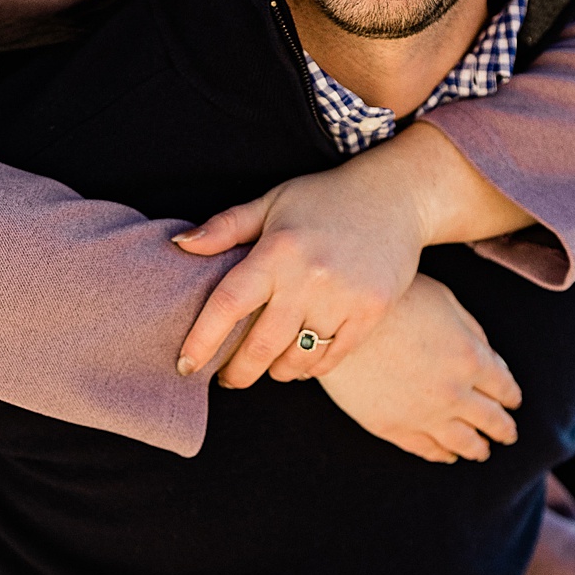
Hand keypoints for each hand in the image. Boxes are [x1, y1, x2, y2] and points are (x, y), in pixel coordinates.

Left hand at [173, 122, 531, 389]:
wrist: (396, 195)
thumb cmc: (323, 199)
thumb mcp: (271, 202)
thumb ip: (225, 227)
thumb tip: (179, 246)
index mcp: (277, 250)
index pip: (228, 305)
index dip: (202, 340)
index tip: (185, 364)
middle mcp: (309, 277)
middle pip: (260, 345)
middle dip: (237, 372)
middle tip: (227, 378)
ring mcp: (344, 297)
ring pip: (297, 359)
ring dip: (275, 371)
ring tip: (265, 367)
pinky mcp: (371, 312)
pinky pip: (332, 358)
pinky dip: (310, 367)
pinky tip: (299, 363)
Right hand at [317, 273, 520, 463]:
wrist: (338, 322)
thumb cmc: (392, 301)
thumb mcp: (443, 300)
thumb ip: (471, 330)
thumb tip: (487, 354)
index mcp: (471, 358)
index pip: (505, 387)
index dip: (512, 396)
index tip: (513, 402)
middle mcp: (454, 393)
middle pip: (491, 421)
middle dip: (504, 429)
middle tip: (508, 434)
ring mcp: (424, 415)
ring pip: (463, 443)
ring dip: (477, 449)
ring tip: (482, 451)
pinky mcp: (394, 428)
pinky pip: (426, 449)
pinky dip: (442, 455)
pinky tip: (447, 455)